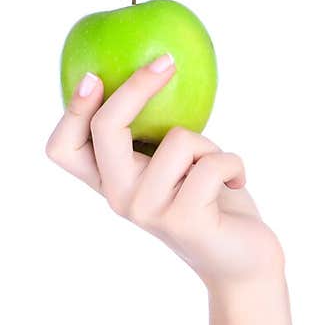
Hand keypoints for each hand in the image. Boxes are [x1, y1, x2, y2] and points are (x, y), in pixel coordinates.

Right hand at [45, 57, 285, 292]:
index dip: (72, 110)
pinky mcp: (183, 220)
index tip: (94, 76)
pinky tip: (236, 185)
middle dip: (136, 87)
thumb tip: (156, 70)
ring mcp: (149, 212)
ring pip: (180, 139)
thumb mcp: (177, 167)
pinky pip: (213, 163)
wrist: (244, 262)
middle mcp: (121, 199)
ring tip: (219, 173)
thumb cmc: (213, 204)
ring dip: (211, 146)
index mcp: (112, 183)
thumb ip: (157, 139)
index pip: (64, 149)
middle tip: (166, 62)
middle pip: (106, 128)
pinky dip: (234, 165)